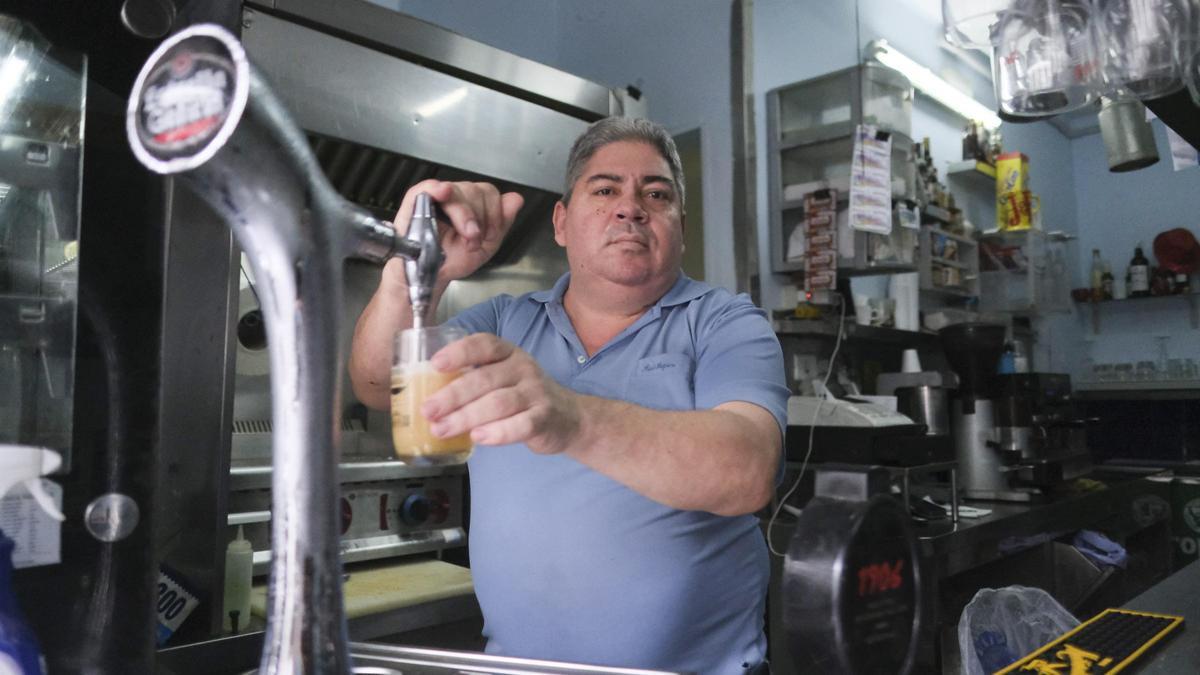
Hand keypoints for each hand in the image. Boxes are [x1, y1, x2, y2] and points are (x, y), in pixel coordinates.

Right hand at [381, 180, 523, 287]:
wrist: (432, 277)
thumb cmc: (453, 260)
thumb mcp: (487, 245)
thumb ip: (503, 221)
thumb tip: (516, 199)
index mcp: (472, 204)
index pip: (490, 193)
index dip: (494, 214)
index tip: (489, 235)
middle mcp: (456, 198)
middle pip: (477, 190)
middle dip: (481, 218)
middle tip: (474, 240)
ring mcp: (436, 198)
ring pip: (458, 190)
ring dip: (465, 215)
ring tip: (465, 236)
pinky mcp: (416, 201)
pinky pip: (428, 187)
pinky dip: (438, 188)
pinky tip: (444, 193)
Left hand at [420, 333, 581, 454]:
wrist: (569, 417)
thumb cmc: (524, 396)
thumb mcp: (503, 378)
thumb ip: (473, 380)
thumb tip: (426, 396)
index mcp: (508, 353)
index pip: (484, 345)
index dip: (459, 352)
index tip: (435, 364)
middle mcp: (523, 368)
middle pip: (484, 379)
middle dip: (452, 396)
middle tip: (428, 410)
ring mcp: (536, 393)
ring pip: (498, 403)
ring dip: (466, 417)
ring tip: (442, 429)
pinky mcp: (545, 418)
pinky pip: (520, 424)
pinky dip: (498, 432)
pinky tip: (478, 438)